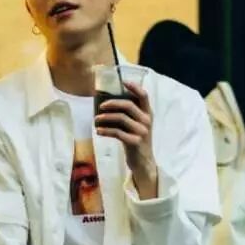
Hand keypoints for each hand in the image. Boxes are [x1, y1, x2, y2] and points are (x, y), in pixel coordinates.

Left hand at [94, 81, 157, 197]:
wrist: (143, 162)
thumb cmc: (136, 141)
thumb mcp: (137, 126)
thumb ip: (129, 115)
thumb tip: (108, 104)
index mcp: (148, 114)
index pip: (144, 96)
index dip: (134, 87)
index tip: (123, 82)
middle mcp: (146, 120)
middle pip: (128, 105)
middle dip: (112, 103)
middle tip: (100, 106)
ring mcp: (141, 131)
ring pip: (120, 118)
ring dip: (105, 118)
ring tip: (96, 120)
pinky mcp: (134, 142)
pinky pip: (117, 132)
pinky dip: (105, 130)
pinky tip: (98, 131)